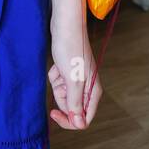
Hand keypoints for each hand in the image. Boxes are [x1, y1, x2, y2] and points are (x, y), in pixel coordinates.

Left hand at [48, 14, 102, 130]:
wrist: (65, 25)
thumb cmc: (71, 49)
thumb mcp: (73, 80)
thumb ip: (76, 103)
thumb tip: (79, 124)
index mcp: (93, 92)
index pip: (83, 119)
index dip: (69, 120)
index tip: (54, 113)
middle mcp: (88, 87)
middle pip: (71, 107)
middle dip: (61, 96)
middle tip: (60, 81)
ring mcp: (78, 78)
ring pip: (63, 94)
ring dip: (57, 83)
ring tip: (59, 69)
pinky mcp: (69, 70)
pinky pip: (58, 82)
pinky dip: (54, 75)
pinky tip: (56, 64)